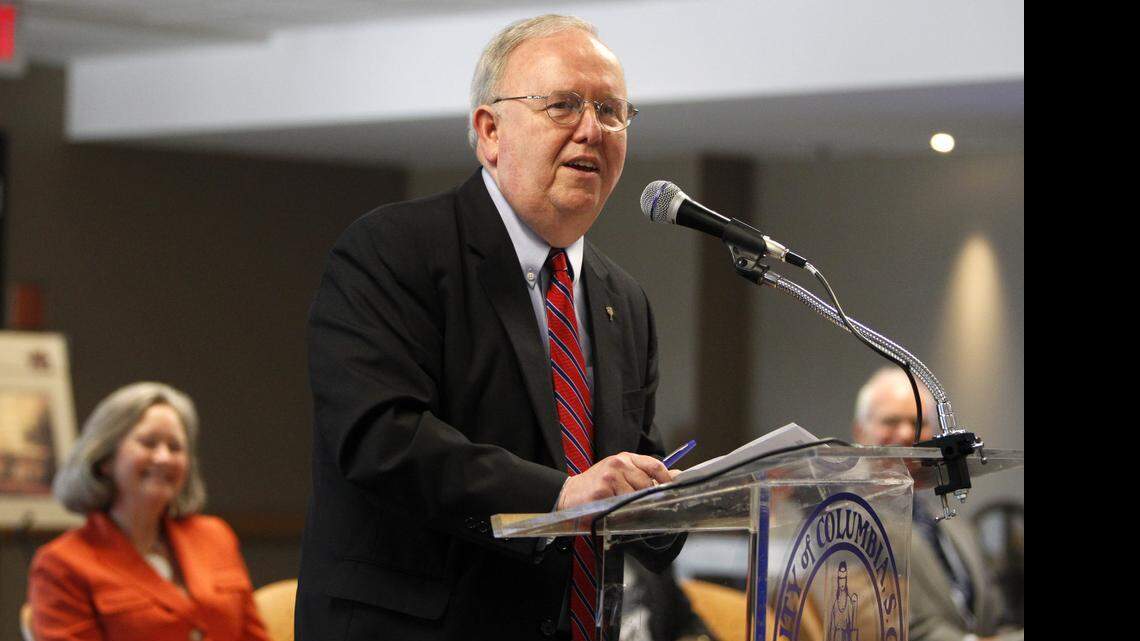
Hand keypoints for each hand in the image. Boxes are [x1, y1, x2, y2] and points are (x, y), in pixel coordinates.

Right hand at [557, 452, 675, 509]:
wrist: (568, 494)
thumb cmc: (597, 487)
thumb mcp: (620, 474)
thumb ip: (643, 475)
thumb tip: (674, 477)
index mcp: (625, 458)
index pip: (654, 465)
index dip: (666, 479)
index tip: (672, 490)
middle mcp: (619, 463)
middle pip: (648, 484)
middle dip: (649, 498)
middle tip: (642, 507)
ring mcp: (611, 476)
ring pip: (637, 496)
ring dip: (634, 507)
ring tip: (623, 509)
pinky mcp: (603, 490)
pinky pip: (623, 505)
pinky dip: (623, 513)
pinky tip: (614, 511)